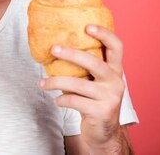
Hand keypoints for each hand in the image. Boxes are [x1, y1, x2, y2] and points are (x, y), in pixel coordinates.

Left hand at [39, 25, 125, 151]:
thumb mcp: (93, 82)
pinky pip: (75, 101)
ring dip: (56, 82)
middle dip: (72, 54)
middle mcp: (116, 81)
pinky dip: (61, 100)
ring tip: (42, 83)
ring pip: (79, 84)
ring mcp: (111, 97)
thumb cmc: (93, 100)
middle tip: (53, 48)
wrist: (103, 132)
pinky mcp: (102, 112)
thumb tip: (53, 46)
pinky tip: (56, 101)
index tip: (87, 26)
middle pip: (94, 62)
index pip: (117, 47)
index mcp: (115, 70)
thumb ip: (83, 67)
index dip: (104, 34)